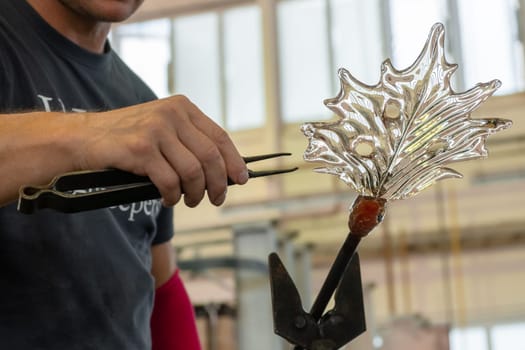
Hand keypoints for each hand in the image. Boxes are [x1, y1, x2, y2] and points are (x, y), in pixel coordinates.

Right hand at [76, 95, 248, 206]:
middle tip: (216, 199)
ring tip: (188, 201)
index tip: (241, 179)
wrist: (84, 137)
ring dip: (195, 193)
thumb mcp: (162, 129)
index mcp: (182, 107)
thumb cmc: (127, 139)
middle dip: (218, 184)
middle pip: (211, 156)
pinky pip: (170, 182)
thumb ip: (190, 142)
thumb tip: (224, 171)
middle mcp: (172, 115)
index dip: (234, 161)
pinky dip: (173, 196)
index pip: (220, 136)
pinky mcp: (140, 148)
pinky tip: (168, 199)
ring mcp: (156, 130)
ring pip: (193, 171)